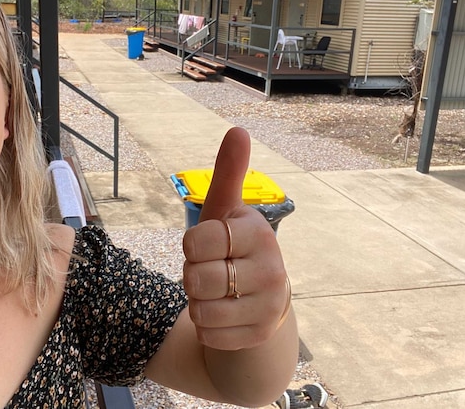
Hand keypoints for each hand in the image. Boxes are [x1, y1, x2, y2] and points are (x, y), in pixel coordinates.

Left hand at [182, 127, 289, 350]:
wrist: (261, 298)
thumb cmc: (232, 246)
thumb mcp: (226, 212)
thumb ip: (228, 174)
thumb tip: (238, 130)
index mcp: (259, 233)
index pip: (199, 241)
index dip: (191, 246)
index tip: (208, 245)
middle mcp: (272, 269)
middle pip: (198, 280)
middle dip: (192, 278)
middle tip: (210, 271)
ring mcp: (268, 305)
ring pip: (201, 311)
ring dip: (198, 304)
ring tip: (217, 293)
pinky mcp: (259, 335)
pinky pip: (209, 335)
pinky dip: (206, 328)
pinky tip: (224, 315)